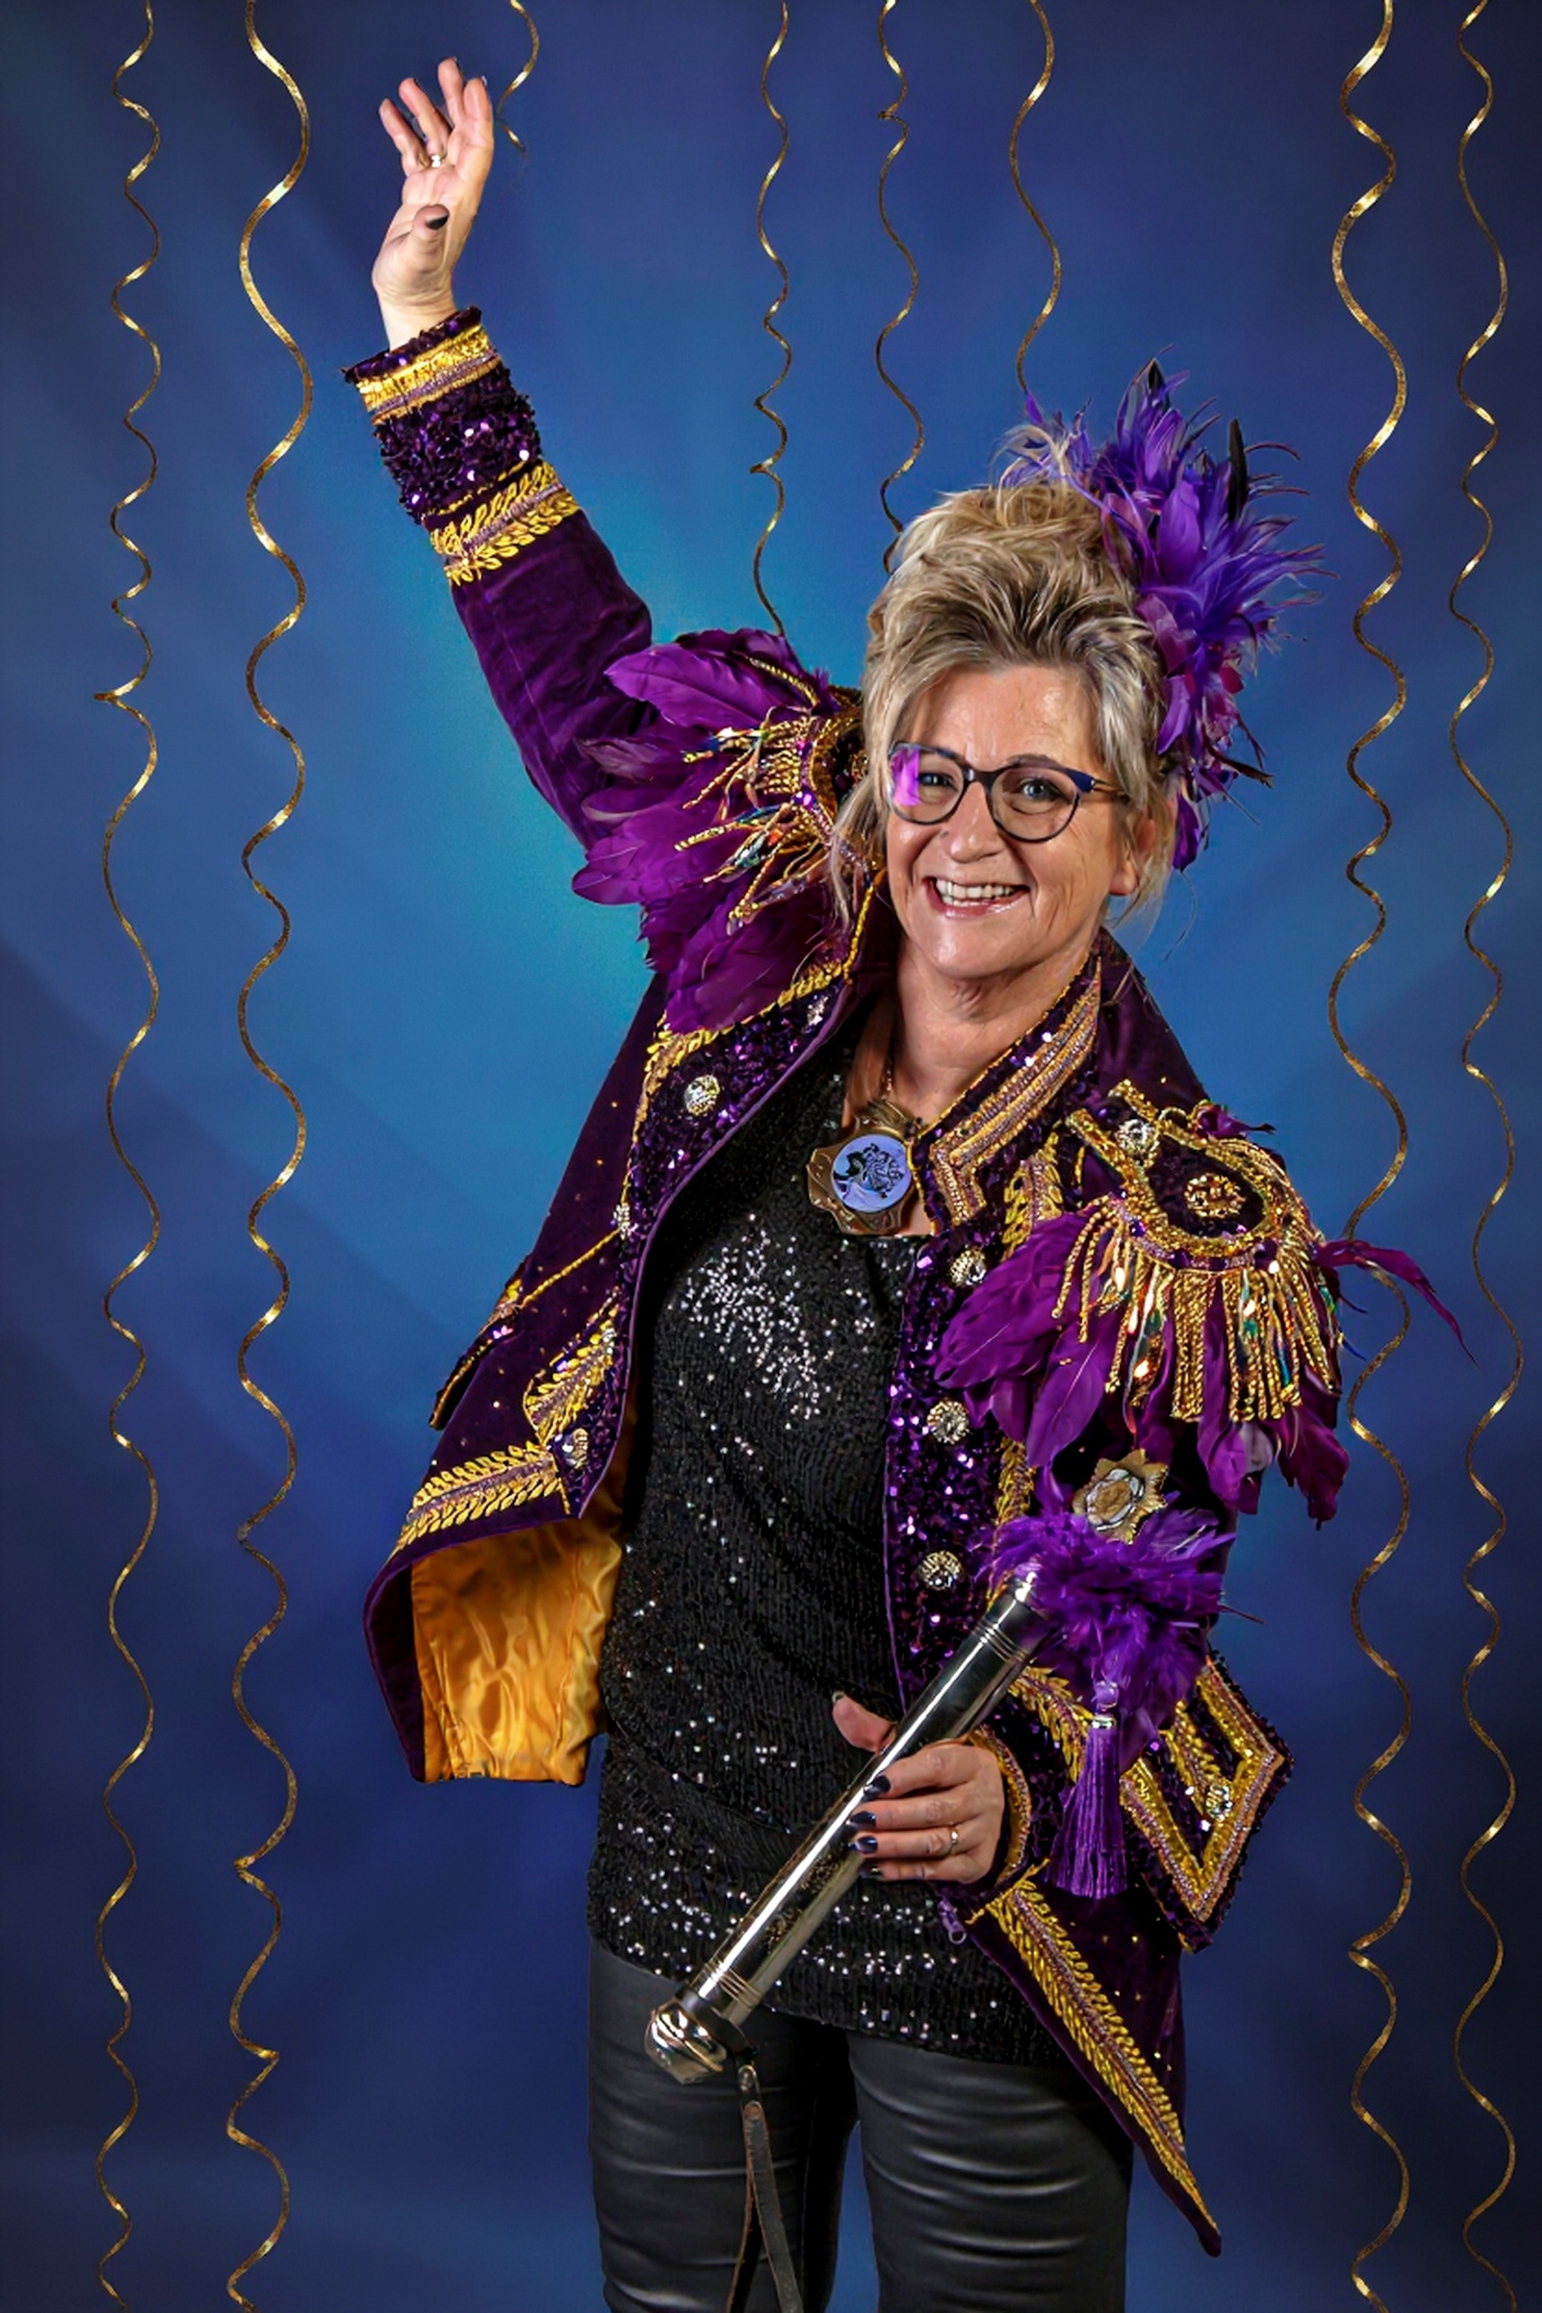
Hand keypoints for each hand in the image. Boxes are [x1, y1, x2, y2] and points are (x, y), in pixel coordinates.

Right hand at [372, 60, 495, 347]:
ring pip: (437, 140)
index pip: (477, 148)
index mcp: (461, 199)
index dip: (477, 116)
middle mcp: (453, 189)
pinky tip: (389, 111)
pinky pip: (414, 154)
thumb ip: (427, 235)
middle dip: (455, 100)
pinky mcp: (418, 195)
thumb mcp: (418, 259)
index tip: (472, 85)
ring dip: (426, 111)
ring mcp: (436, 190)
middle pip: (460, 135)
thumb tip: (435, 211)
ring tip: (407, 84)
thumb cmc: (414, 282)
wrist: (409, 298)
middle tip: (446, 67)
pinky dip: (405, 132)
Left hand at [832, 1694, 1004, 1885]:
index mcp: (971, 1762)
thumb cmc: (942, 1772)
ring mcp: (982, 1833)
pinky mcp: (976, 1863)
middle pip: (934, 1809)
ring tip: (861, 1844)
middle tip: (858, 1820)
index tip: (873, 1785)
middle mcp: (983, 1797)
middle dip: (892, 1817)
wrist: (982, 1802)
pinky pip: (937, 1871)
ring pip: (935, 1842)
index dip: (903, 1777)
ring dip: (894, 1846)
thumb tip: (841, 1707)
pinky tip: (877, 1867)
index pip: (937, 1767)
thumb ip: (877, 1730)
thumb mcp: (915, 1747)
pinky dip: (904, 1870)